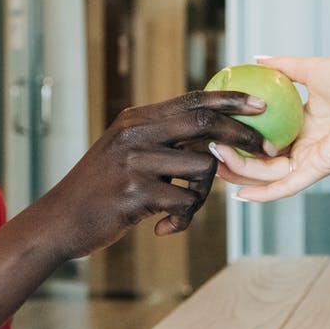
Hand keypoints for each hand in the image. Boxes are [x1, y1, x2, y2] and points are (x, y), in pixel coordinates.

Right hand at [32, 90, 267, 258]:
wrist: (61, 220)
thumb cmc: (101, 190)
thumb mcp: (125, 151)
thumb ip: (160, 138)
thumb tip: (210, 132)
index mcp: (136, 120)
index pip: (192, 100)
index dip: (230, 99)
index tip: (261, 102)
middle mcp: (135, 134)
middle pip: (204, 125)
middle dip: (242, 135)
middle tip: (267, 149)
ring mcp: (134, 163)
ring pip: (201, 170)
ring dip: (203, 196)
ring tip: (181, 211)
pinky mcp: (135, 194)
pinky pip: (184, 203)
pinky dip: (182, 220)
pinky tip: (162, 229)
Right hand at [216, 56, 329, 201]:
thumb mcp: (311, 68)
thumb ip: (282, 67)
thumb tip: (254, 58)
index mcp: (305, 121)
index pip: (265, 133)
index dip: (240, 135)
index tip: (217, 130)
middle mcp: (306, 143)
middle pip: (262, 157)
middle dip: (234, 160)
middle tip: (209, 153)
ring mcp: (311, 159)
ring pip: (268, 174)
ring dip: (241, 173)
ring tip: (217, 164)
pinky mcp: (319, 169)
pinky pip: (286, 186)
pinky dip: (264, 193)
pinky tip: (241, 196)